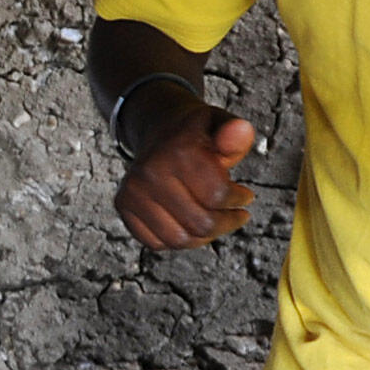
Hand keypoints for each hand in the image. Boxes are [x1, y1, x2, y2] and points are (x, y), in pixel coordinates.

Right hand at [114, 94, 259, 248]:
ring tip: (214, 221)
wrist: (159, 131)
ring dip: (204, 237)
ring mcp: (132, 190)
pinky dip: (179, 239)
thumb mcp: (222, 126)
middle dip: (226, 223)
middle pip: (200, 223)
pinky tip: (190, 224)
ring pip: (179, 239)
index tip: (246, 197)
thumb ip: (236, 134)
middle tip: (236, 215)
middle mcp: (150, 172)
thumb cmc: (198, 134)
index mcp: (178, 150)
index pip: (217, 196)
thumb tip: (242, 129)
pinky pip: (157, 243)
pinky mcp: (123, 205)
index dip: (238, 200)